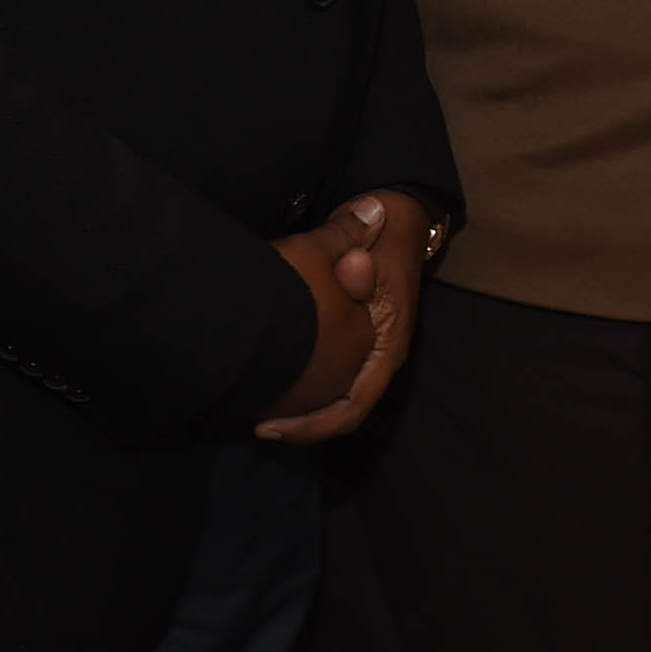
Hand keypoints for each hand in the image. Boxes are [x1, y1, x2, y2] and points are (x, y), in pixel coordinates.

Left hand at [258, 191, 427, 442]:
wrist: (393, 226)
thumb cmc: (382, 237)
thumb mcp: (371, 240)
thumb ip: (356, 250)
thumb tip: (358, 256)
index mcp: (387, 346)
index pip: (354, 403)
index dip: (315, 422)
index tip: (274, 426)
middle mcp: (376, 360)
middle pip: (340, 412)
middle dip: (301, 425)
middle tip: (258, 424)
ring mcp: (363, 356)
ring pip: (332, 402)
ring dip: (298, 414)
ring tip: (257, 415)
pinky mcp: (348, 348)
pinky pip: (326, 385)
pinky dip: (299, 394)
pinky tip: (268, 388)